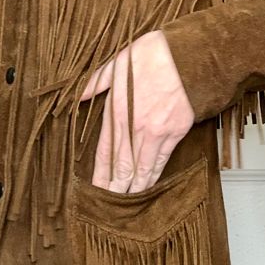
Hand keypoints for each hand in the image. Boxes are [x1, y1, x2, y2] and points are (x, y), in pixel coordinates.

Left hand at [78, 30, 194, 193]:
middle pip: (122, 165)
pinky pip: (162, 160)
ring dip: (133, 188)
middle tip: (106, 209)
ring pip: (142, 168)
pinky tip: (147, 187)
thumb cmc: (153, 55)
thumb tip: (76, 95)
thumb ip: (94, 83)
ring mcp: (157, 131)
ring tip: (125, 206)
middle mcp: (135, 126)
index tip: (93, 189)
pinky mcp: (176, 132)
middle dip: (114, 188)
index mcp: (117, 111)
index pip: (104, 151)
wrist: (188, 55)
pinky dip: (153, 176)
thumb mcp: (116, 63)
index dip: (99, 173)